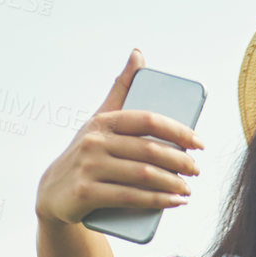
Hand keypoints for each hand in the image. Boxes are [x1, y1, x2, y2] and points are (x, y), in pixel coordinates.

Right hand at [35, 47, 203, 225]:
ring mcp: (89, 168)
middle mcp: (94, 141)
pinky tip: (175, 202)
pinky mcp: (87, 194)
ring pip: (143, 175)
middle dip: (180, 161)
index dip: (178, 131)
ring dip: (172, 184)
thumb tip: (138, 54)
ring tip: (188, 190)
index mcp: (103, 122)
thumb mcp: (101, 120)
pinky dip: (158, 201)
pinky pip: (130, 197)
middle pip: (149, 150)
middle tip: (197, 170)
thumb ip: (121, 90)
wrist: (56, 192)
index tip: (199, 143)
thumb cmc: (88, 153)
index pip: (147, 120)